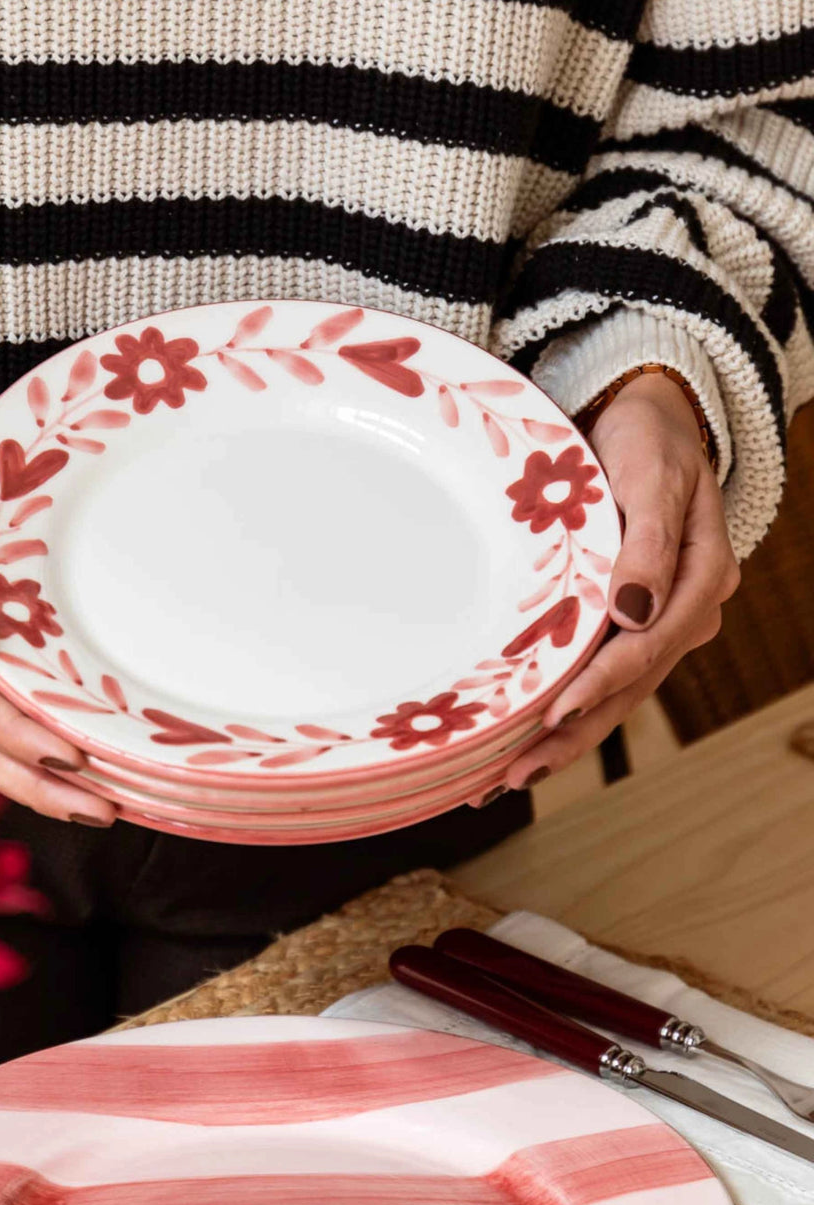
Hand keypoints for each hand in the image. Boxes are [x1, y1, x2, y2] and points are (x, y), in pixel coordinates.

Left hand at [503, 372, 739, 790]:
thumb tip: (636, 611)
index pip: (646, 648)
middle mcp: (683, 614)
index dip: (598, 684)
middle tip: (511, 777)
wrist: (651, 424)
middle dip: (570, 737)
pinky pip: (600, 680)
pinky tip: (521, 744)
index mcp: (699, 580)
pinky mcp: (629, 626)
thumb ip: (648, 542)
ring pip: (613, 697)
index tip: (553, 713)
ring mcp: (658, 626)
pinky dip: (565, 714)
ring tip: (505, 780)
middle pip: (627, 690)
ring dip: (562, 742)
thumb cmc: (648, 441)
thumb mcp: (651, 476)